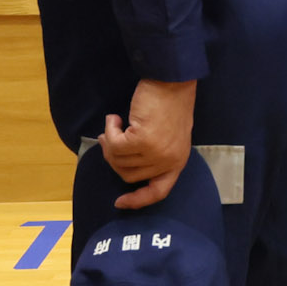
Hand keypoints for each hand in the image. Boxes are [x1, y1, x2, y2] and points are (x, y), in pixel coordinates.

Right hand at [99, 79, 197, 209]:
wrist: (172, 83)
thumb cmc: (169, 107)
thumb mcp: (168, 137)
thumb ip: (151, 154)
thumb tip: (117, 161)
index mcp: (177, 162)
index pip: (158, 192)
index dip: (138, 200)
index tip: (119, 202)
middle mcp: (168, 161)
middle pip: (127, 175)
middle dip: (113, 157)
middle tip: (109, 138)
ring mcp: (156, 153)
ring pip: (118, 159)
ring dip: (109, 141)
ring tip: (114, 125)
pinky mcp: (143, 141)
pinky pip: (113, 144)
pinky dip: (109, 130)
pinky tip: (113, 118)